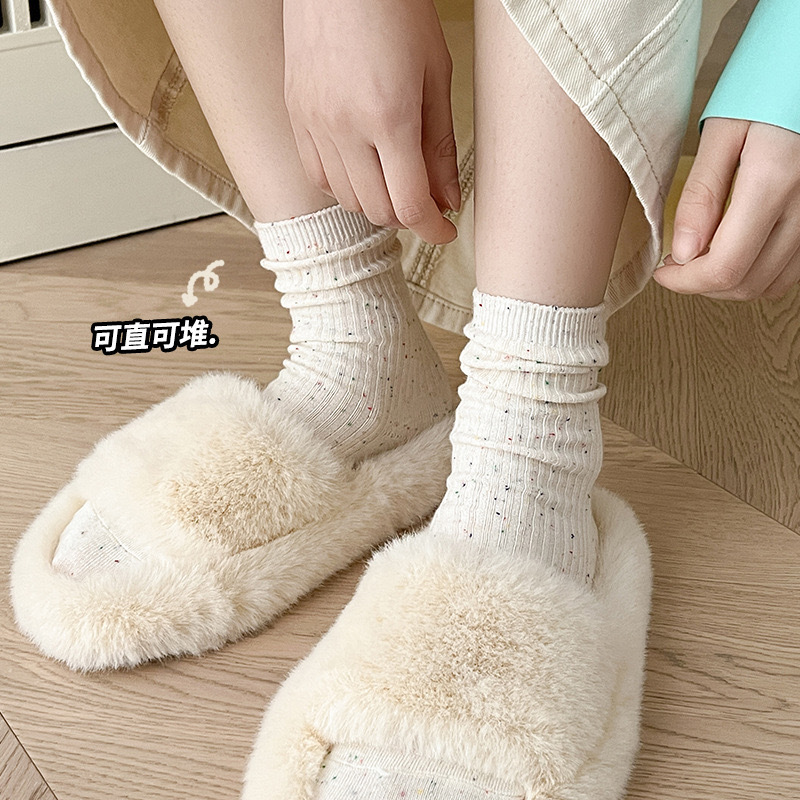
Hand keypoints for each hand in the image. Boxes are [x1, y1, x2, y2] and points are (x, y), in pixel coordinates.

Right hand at [282, 0, 458, 244]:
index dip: (433, 229)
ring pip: (347, 200)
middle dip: (408, 216)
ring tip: (395, 181)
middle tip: (426, 199)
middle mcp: (345, 128)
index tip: (445, 231)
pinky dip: (343, 187)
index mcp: (389, 117)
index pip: (410, 205)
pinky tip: (361, 170)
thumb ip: (441, 144)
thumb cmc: (394, 8)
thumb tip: (448, 198)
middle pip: (378, 210)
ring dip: (376, 203)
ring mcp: (314, 124)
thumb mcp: (435, 74)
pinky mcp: (295, 116)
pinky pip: (317, 176)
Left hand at [654, 118, 799, 299]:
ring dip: (730, 282)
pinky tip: (736, 250)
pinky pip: (792, 268)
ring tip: (703, 256)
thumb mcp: (724, 130)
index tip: (663, 271)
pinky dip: (758, 272)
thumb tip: (682, 251)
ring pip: (771, 284)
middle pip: (747, 283)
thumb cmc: (773, 83)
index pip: (725, 266)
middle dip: (702, 284)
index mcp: (774, 181)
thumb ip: (701, 194)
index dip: (685, 281)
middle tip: (678, 264)